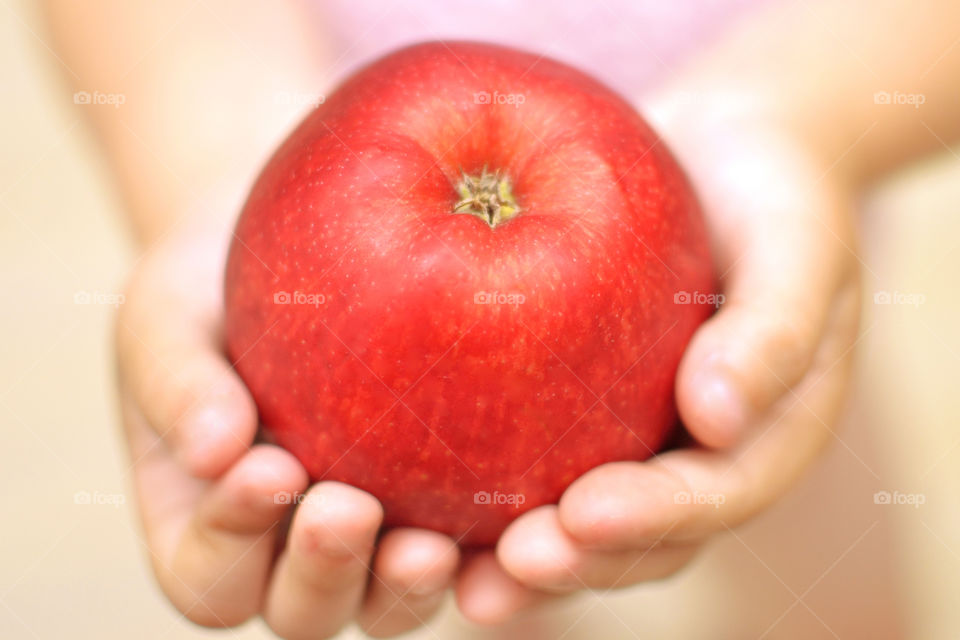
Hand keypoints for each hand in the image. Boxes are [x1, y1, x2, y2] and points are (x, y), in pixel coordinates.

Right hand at [116, 215, 459, 637]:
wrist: (286, 263)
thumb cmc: (211, 304)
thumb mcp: (167, 326)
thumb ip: (176, 386)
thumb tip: (213, 450)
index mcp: (211, 532)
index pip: (212, 576)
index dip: (232, 540)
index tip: (267, 468)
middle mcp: (291, 555)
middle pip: (305, 612)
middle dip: (324, 572)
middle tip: (345, 508)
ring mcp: (372, 540)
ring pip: (390, 604)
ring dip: (406, 584)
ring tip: (428, 544)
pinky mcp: (440, 508)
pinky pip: (469, 548)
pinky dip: (486, 545)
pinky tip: (508, 512)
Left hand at [454, 92, 861, 620]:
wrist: (718, 154)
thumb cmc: (769, 194)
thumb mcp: (796, 240)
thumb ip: (772, 327)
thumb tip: (717, 419)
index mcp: (762, 437)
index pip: (712, 497)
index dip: (653, 520)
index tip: (585, 513)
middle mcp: (689, 456)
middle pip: (634, 538)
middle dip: (572, 562)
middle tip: (508, 564)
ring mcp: (627, 437)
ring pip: (570, 519)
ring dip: (510, 554)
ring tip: (437, 563)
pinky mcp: (569, 407)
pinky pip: (519, 448)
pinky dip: (467, 478)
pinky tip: (398, 485)